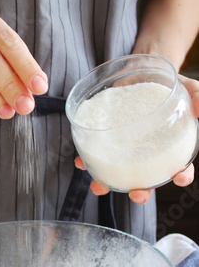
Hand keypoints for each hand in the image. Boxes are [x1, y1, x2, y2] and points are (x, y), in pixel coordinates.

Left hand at [75, 74, 198, 203]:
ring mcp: (126, 151)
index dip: (182, 175)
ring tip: (99, 187)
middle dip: (141, 192)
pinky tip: (80, 162)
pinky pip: (97, 156)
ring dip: (108, 184)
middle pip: (147, 180)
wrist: (141, 72)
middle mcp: (147, 155)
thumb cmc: (168, 86)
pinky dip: (87, 161)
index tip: (180, 178)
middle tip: (136, 194)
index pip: (180, 168)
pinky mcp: (108, 141)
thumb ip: (197, 96)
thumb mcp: (186, 88)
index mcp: (170, 149)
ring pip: (118, 174)